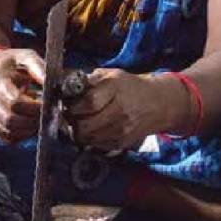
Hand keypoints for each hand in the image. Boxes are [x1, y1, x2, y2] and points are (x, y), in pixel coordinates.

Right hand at [0, 48, 43, 143]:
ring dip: (28, 129)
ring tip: (41, 119)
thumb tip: (52, 84)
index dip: (34, 106)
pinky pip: (5, 137)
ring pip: (7, 131)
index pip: (14, 101)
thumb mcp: (27, 56)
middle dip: (33, 120)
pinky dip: (21, 135)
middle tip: (48, 114)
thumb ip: (39, 68)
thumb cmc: (12, 62)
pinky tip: (31, 124)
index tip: (49, 104)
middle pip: (9, 119)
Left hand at [64, 69, 185, 151]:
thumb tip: (62, 87)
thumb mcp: (111, 75)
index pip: (88, 103)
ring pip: (86, 139)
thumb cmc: (130, 86)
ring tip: (83, 122)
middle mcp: (121, 110)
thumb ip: (88, 81)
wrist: (158, 103)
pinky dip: (91, 138)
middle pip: (84, 126)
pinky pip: (95, 145)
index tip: (69, 105)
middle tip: (73, 116)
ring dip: (79, 132)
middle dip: (73, 122)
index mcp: (117, 88)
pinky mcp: (121, 143)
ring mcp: (122, 129)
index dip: (74, 107)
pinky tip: (96, 128)